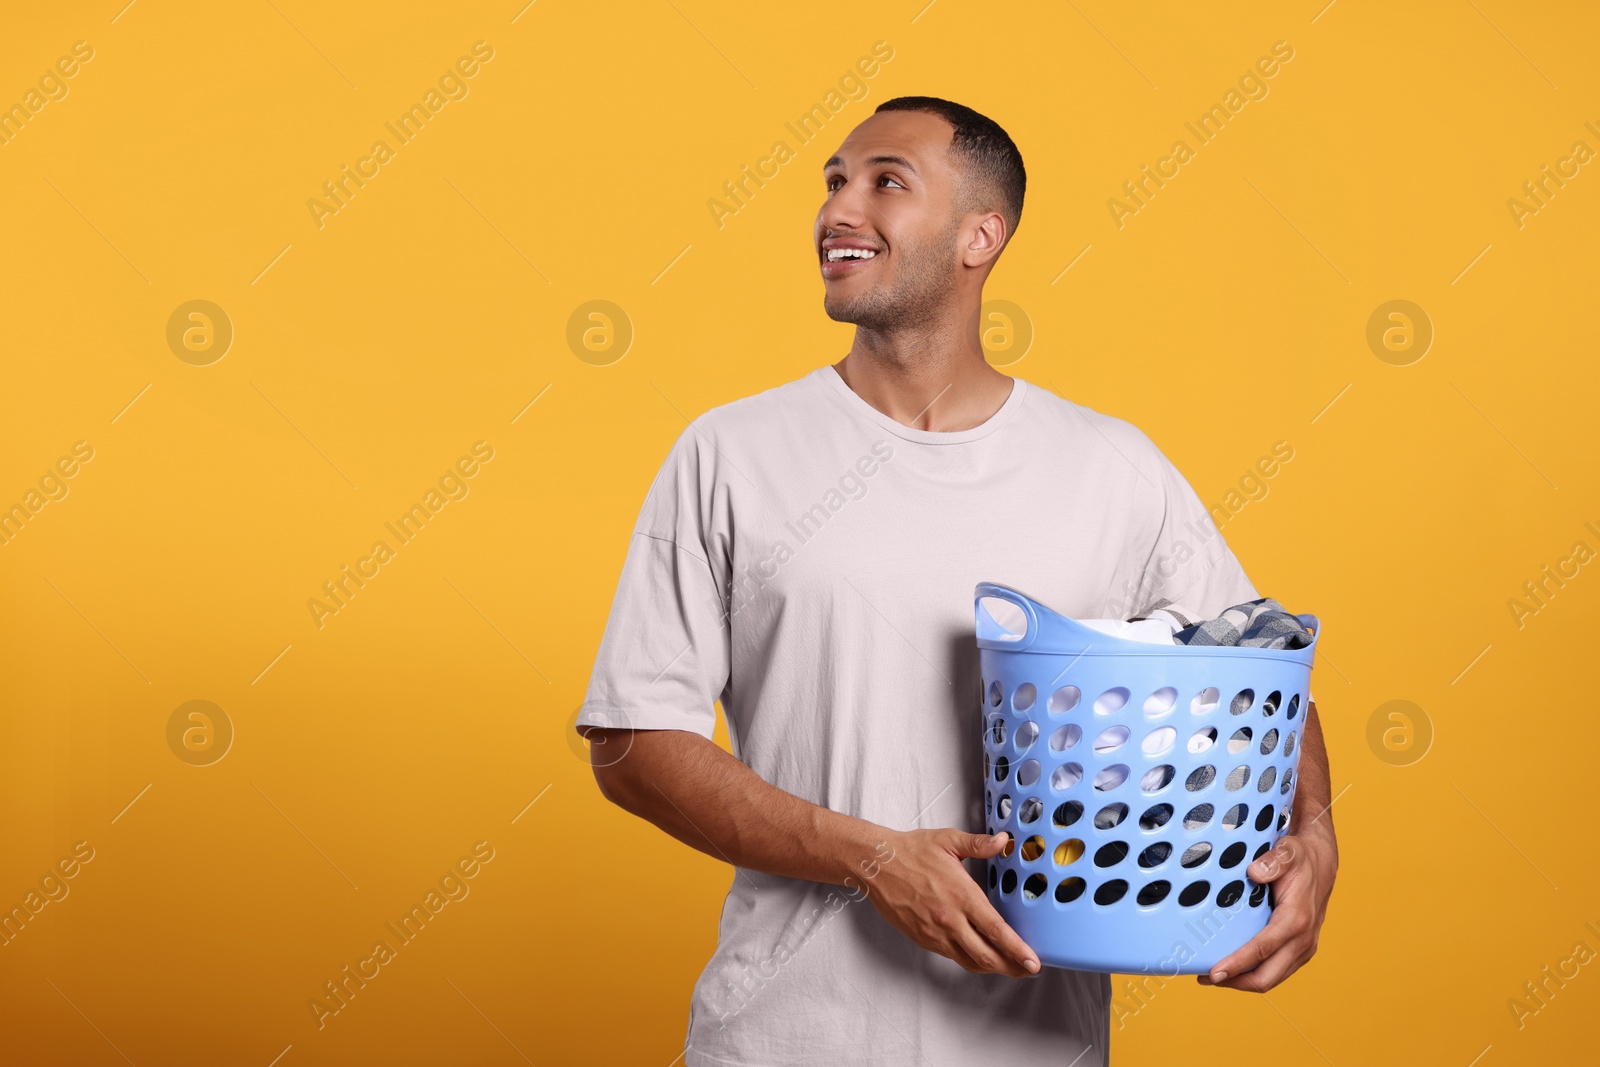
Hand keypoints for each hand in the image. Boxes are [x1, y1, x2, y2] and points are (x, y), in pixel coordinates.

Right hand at [863, 829, 1040, 977]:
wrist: (877, 865)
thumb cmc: (911, 851)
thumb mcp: (948, 840)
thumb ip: (979, 844)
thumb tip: (1003, 840)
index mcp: (961, 895)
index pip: (996, 930)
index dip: (1017, 949)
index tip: (1033, 961)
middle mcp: (950, 919)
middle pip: (986, 955)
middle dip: (1011, 966)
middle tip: (1028, 968)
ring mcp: (935, 933)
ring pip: (970, 960)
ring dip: (992, 967)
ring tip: (1009, 966)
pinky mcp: (923, 939)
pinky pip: (952, 956)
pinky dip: (970, 960)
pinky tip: (980, 955)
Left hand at [1198, 827, 1337, 991]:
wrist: (1320, 864)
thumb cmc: (1301, 859)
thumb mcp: (1288, 851)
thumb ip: (1273, 861)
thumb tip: (1254, 872)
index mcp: (1297, 919)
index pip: (1262, 949)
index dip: (1237, 963)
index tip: (1215, 972)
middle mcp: (1303, 940)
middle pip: (1267, 976)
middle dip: (1235, 981)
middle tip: (1206, 977)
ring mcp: (1303, 948)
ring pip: (1271, 978)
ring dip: (1243, 981)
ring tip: (1214, 975)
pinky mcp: (1299, 951)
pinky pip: (1275, 970)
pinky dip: (1254, 973)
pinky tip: (1234, 967)